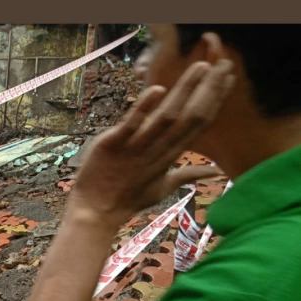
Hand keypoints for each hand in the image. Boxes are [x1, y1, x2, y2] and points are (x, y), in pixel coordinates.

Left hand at [68, 59, 234, 226]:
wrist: (96, 211)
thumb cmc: (128, 198)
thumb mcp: (163, 186)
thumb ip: (188, 174)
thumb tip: (214, 172)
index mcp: (171, 156)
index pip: (199, 124)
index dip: (215, 100)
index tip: (228, 77)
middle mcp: (159, 150)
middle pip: (190, 117)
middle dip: (208, 90)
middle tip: (223, 64)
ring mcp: (137, 147)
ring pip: (167, 117)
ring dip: (185, 91)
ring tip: (200, 67)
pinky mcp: (114, 145)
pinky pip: (131, 125)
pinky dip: (144, 108)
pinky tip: (157, 90)